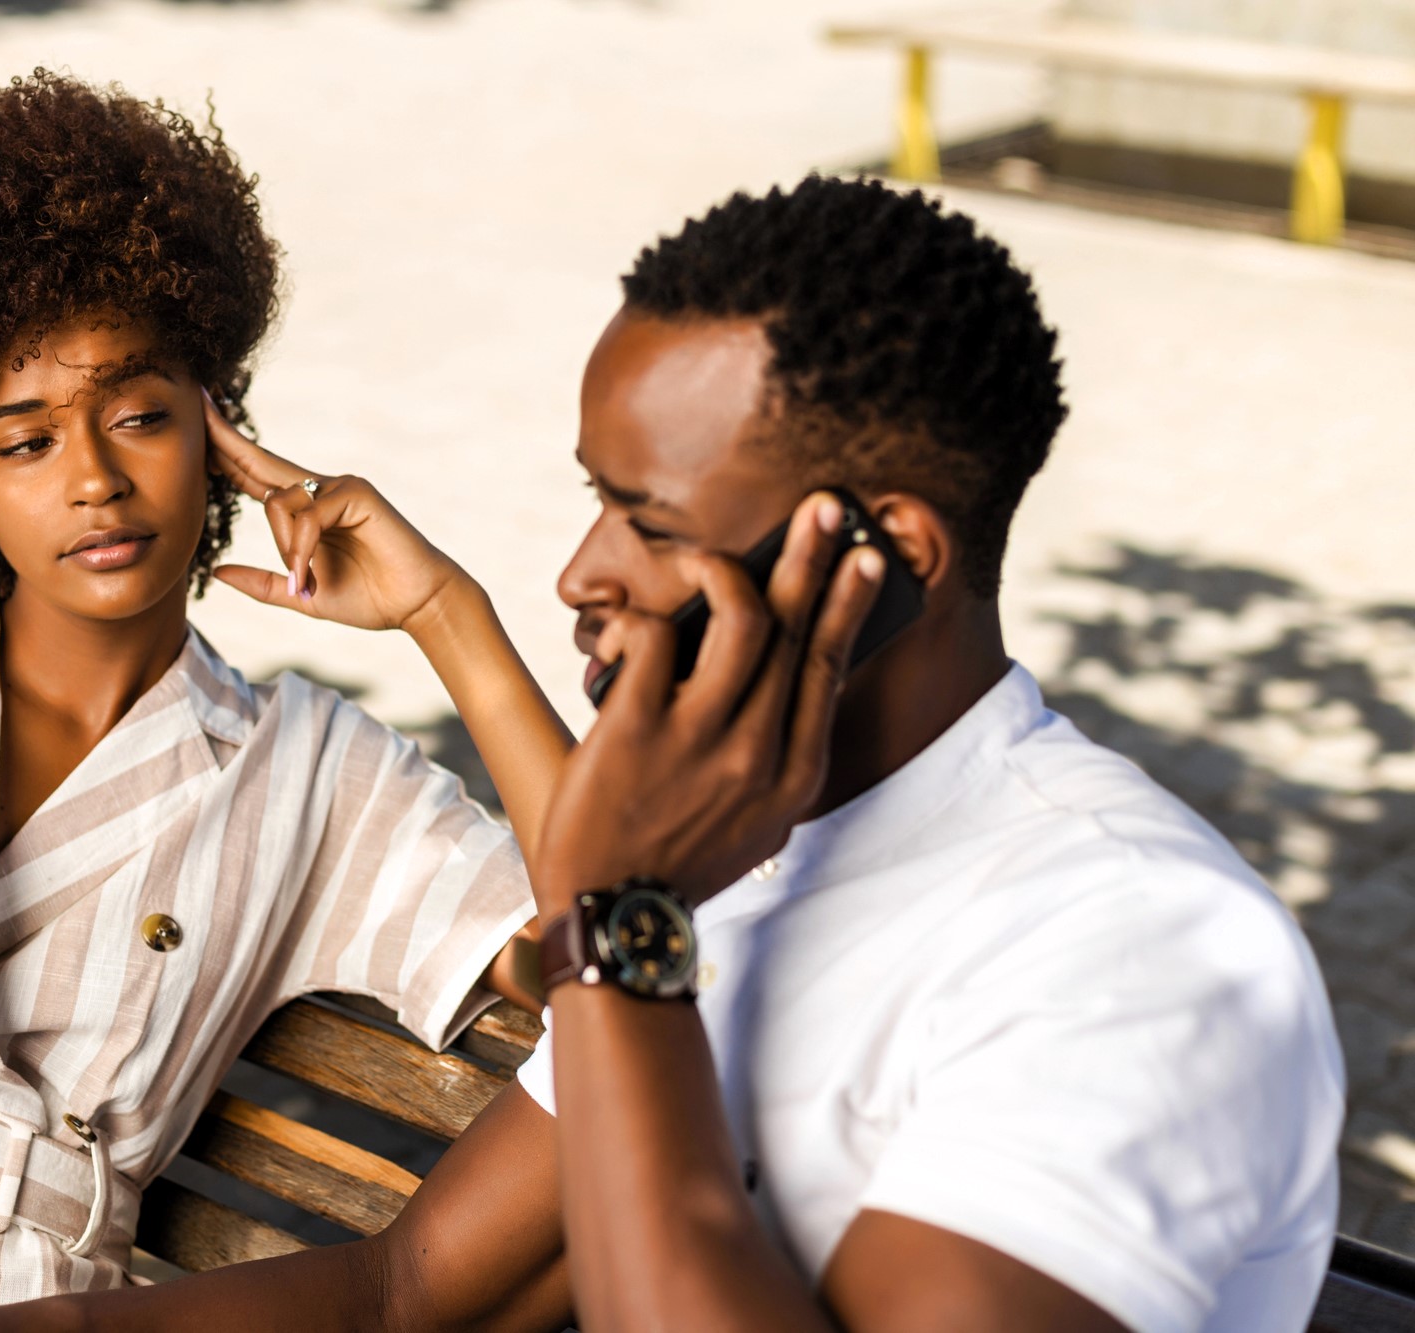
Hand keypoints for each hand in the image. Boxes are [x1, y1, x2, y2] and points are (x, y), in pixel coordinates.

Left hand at [203, 391, 470, 634]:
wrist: (417, 605)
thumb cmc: (368, 598)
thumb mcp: (300, 595)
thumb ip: (261, 583)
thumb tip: (216, 572)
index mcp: (306, 511)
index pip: (256, 476)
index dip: (226, 452)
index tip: (199, 425)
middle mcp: (321, 490)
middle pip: (261, 461)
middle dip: (226, 436)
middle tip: (198, 400)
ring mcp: (340, 487)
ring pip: (280, 502)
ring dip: (285, 549)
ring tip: (304, 581)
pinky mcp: (357, 493)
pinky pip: (308, 516)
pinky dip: (301, 551)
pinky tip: (308, 577)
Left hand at [535, 492, 882, 911]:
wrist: (617, 918)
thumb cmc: (678, 862)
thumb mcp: (754, 821)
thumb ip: (772, 754)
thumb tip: (777, 681)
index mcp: (793, 773)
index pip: (829, 667)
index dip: (849, 604)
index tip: (866, 557)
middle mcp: (759, 749)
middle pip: (797, 627)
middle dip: (813, 555)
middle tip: (823, 504)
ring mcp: (701, 738)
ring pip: (739, 615)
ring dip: (722, 569)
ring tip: (701, 562)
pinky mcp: (638, 729)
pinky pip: (651, 636)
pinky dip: (634, 622)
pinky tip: (618, 640)